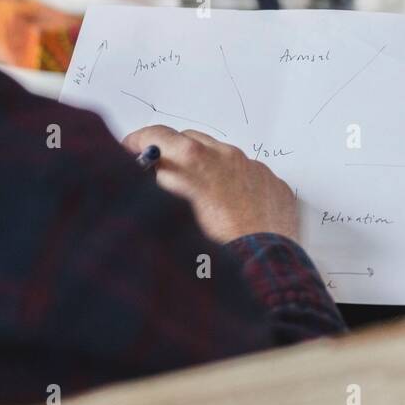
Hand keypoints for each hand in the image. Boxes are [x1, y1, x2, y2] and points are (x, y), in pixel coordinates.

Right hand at [121, 126, 300, 244]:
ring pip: (221, 157)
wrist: (259, 270)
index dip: (138, 142)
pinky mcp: (273, 184)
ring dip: (206, 169)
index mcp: (193, 159)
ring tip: (200, 201)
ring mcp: (253, 168)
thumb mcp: (166, 215)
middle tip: (162, 177)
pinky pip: (249, 175)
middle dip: (172, 154)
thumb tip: (148, 176)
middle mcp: (225, 155)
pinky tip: (231, 210)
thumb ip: (154, 187)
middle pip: (189, 140)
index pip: (157, 135)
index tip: (131, 151)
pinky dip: (236, 185)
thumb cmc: (209, 251)